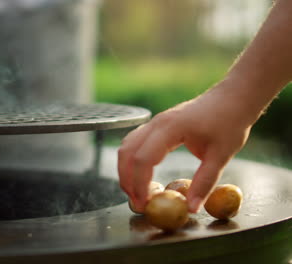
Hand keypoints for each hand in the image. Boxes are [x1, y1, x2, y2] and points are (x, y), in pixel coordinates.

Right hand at [118, 80, 253, 212]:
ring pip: (126, 147)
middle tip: (137, 203)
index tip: (145, 204)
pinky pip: (134, 142)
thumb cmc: (230, 122)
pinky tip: (140, 175)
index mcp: (170, 128)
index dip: (140, 184)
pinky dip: (131, 161)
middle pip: (127, 153)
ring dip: (126, 171)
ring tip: (136, 192)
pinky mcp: (156, 125)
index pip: (144, 159)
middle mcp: (157, 123)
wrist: (232, 98)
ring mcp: (154, 122)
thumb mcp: (221, 155)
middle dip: (127, 180)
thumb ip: (204, 182)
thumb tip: (191, 207)